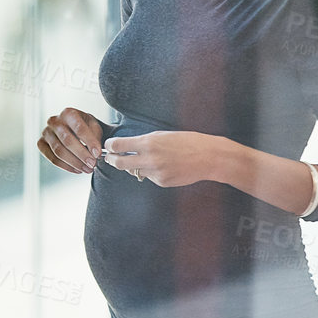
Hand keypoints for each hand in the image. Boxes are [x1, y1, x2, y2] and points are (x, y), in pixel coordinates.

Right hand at [36, 107, 102, 173]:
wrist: (71, 127)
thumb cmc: (83, 126)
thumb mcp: (93, 127)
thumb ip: (95, 137)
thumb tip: (95, 153)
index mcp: (68, 113)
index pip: (79, 128)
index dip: (89, 142)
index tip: (97, 154)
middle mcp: (54, 121)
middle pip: (67, 141)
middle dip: (82, 155)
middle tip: (92, 164)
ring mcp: (46, 132)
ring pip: (59, 151)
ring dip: (75, 163)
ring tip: (87, 169)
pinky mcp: (41, 144)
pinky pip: (53, 159)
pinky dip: (66, 166)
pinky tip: (77, 169)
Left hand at [101, 130, 228, 187]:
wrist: (208, 157)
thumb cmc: (189, 142)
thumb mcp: (164, 135)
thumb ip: (145, 141)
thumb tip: (129, 146)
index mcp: (149, 143)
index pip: (119, 145)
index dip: (110, 145)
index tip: (109, 146)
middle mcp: (150, 159)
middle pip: (120, 163)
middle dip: (112, 160)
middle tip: (111, 158)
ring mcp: (156, 172)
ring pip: (135, 172)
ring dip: (134, 167)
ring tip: (144, 160)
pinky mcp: (162, 182)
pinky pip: (150, 178)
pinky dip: (152, 173)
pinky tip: (164, 167)